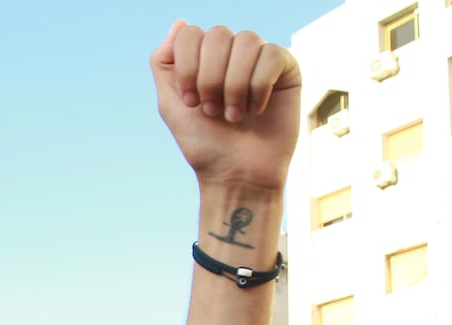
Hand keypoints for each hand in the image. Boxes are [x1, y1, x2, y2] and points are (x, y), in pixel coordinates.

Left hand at [150, 21, 300, 191]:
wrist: (236, 175)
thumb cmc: (205, 144)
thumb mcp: (171, 104)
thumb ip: (165, 62)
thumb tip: (180, 22)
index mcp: (204, 58)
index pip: (191, 34)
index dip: (188, 68)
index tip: (191, 102)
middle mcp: (232, 54)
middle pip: (218, 34)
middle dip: (210, 79)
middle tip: (213, 112)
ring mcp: (260, 60)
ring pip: (246, 41)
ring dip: (234, 85)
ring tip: (234, 116)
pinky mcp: (286, 70)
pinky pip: (272, 55)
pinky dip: (258, 87)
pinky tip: (256, 110)